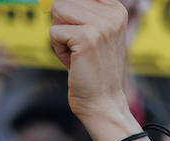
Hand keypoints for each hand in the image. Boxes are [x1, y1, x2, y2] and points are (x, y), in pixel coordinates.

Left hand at [49, 0, 131, 123]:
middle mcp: (113, 13)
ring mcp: (102, 25)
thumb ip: (79, 8)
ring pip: (57, 10)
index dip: (69, 15)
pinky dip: (58, 49)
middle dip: (63, 25)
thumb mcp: (93, 32)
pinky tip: (75, 62)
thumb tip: (53, 1)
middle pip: (63, 1)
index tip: (81, 36)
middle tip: (80, 48)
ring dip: (60, 35)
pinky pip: (53, 31)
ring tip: (78, 53)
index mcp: (116, 8)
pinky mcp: (87, 38)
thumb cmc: (94, 68)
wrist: (103, 102)